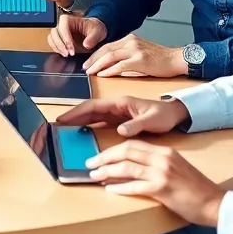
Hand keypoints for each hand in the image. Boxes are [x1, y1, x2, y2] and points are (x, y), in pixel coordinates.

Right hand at [47, 15, 107, 56]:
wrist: (94, 30)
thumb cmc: (94, 28)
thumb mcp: (97, 32)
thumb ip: (92, 38)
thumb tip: (86, 45)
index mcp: (70, 19)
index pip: (62, 27)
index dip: (66, 39)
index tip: (71, 49)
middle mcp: (62, 23)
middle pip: (55, 33)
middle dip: (60, 45)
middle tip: (68, 54)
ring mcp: (59, 30)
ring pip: (52, 38)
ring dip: (57, 47)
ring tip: (66, 54)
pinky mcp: (59, 37)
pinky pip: (52, 42)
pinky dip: (56, 48)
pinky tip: (63, 53)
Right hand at [56, 95, 189, 136]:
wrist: (174, 114)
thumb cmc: (164, 115)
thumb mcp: (152, 120)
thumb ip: (136, 125)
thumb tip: (120, 130)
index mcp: (121, 102)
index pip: (94, 105)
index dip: (78, 112)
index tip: (64, 119)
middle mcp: (115, 106)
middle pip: (89, 109)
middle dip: (73, 115)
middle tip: (58, 124)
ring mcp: (116, 112)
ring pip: (92, 114)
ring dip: (78, 120)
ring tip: (64, 128)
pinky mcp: (118, 119)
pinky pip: (99, 121)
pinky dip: (87, 124)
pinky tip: (80, 131)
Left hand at [84, 34, 186, 77]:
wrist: (176, 59)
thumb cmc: (160, 59)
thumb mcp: (141, 51)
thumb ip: (127, 54)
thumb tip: (112, 64)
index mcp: (130, 39)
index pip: (108, 46)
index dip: (96, 55)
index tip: (88, 62)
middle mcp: (131, 42)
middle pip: (106, 50)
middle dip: (93, 59)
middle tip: (84, 68)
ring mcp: (135, 50)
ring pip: (110, 56)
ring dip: (98, 65)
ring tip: (90, 72)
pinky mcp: (140, 60)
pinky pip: (120, 65)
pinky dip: (109, 70)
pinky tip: (103, 75)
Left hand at [86, 139, 226, 226]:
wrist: (214, 202)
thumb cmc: (195, 189)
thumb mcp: (175, 168)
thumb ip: (155, 164)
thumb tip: (129, 167)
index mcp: (165, 151)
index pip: (133, 145)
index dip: (113, 150)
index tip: (100, 156)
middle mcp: (162, 158)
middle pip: (126, 151)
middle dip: (105, 157)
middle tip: (90, 164)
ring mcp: (162, 173)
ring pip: (127, 167)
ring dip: (107, 172)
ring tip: (95, 177)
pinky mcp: (162, 189)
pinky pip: (135, 186)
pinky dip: (120, 187)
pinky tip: (110, 189)